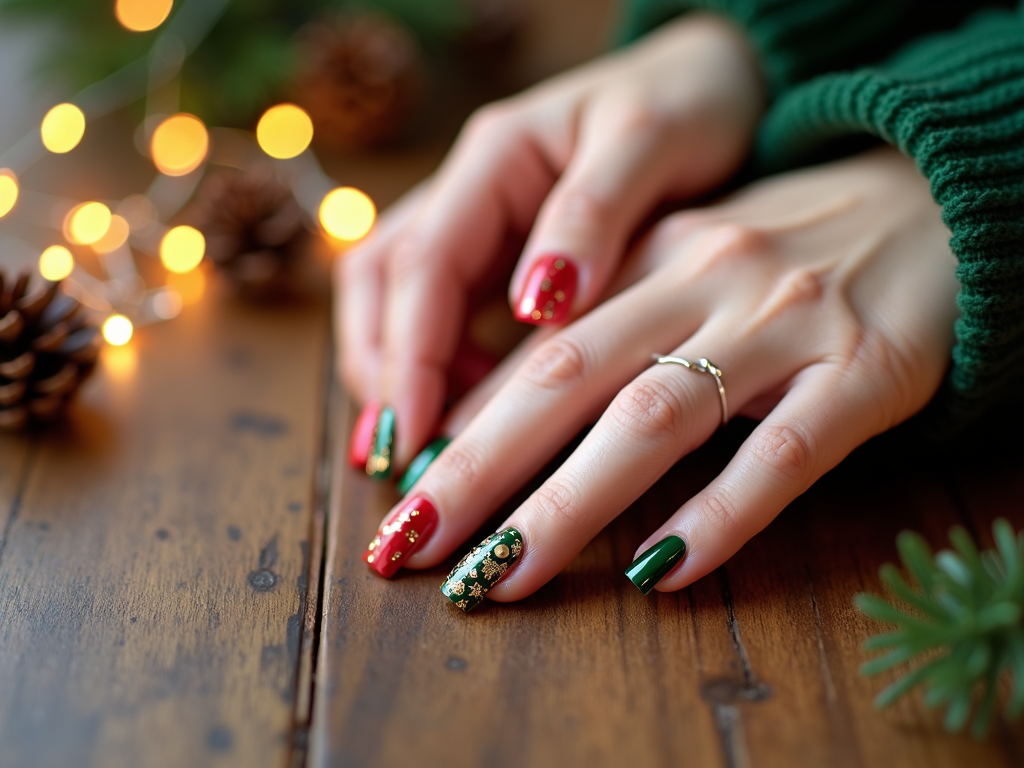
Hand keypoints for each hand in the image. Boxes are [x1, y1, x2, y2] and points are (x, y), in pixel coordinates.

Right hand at [337, 13, 764, 469]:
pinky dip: (447, 369)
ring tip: (431, 446)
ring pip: (401, 302)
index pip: (422, 261)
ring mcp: (480, 225)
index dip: (407, 353)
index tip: (409, 432)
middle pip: (383, 284)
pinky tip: (479, 412)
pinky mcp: (502, 257)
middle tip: (401, 455)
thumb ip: (592, 213)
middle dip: (382, 371)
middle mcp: (469, 190)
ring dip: (404, 375)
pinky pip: (448, 316)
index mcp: (495, 156)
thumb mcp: (648, 141)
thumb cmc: (686, 104)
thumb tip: (537, 305)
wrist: (715, 86)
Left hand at [371, 147, 959, 605]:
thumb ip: (603, 331)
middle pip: (567, 378)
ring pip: (658, 417)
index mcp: (649, 257)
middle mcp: (703, 280)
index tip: (403, 484)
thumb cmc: (786, 248)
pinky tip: (662, 572)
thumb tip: (496, 417)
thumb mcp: (682, 265)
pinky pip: (784, 453)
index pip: (536, 348)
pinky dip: (719, 514)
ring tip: (504, 574)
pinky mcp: (867, 371)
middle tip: (410, 541)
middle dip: (478, 465)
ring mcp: (786, 324)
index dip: (463, 421)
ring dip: (569, 502)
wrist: (933, 201)